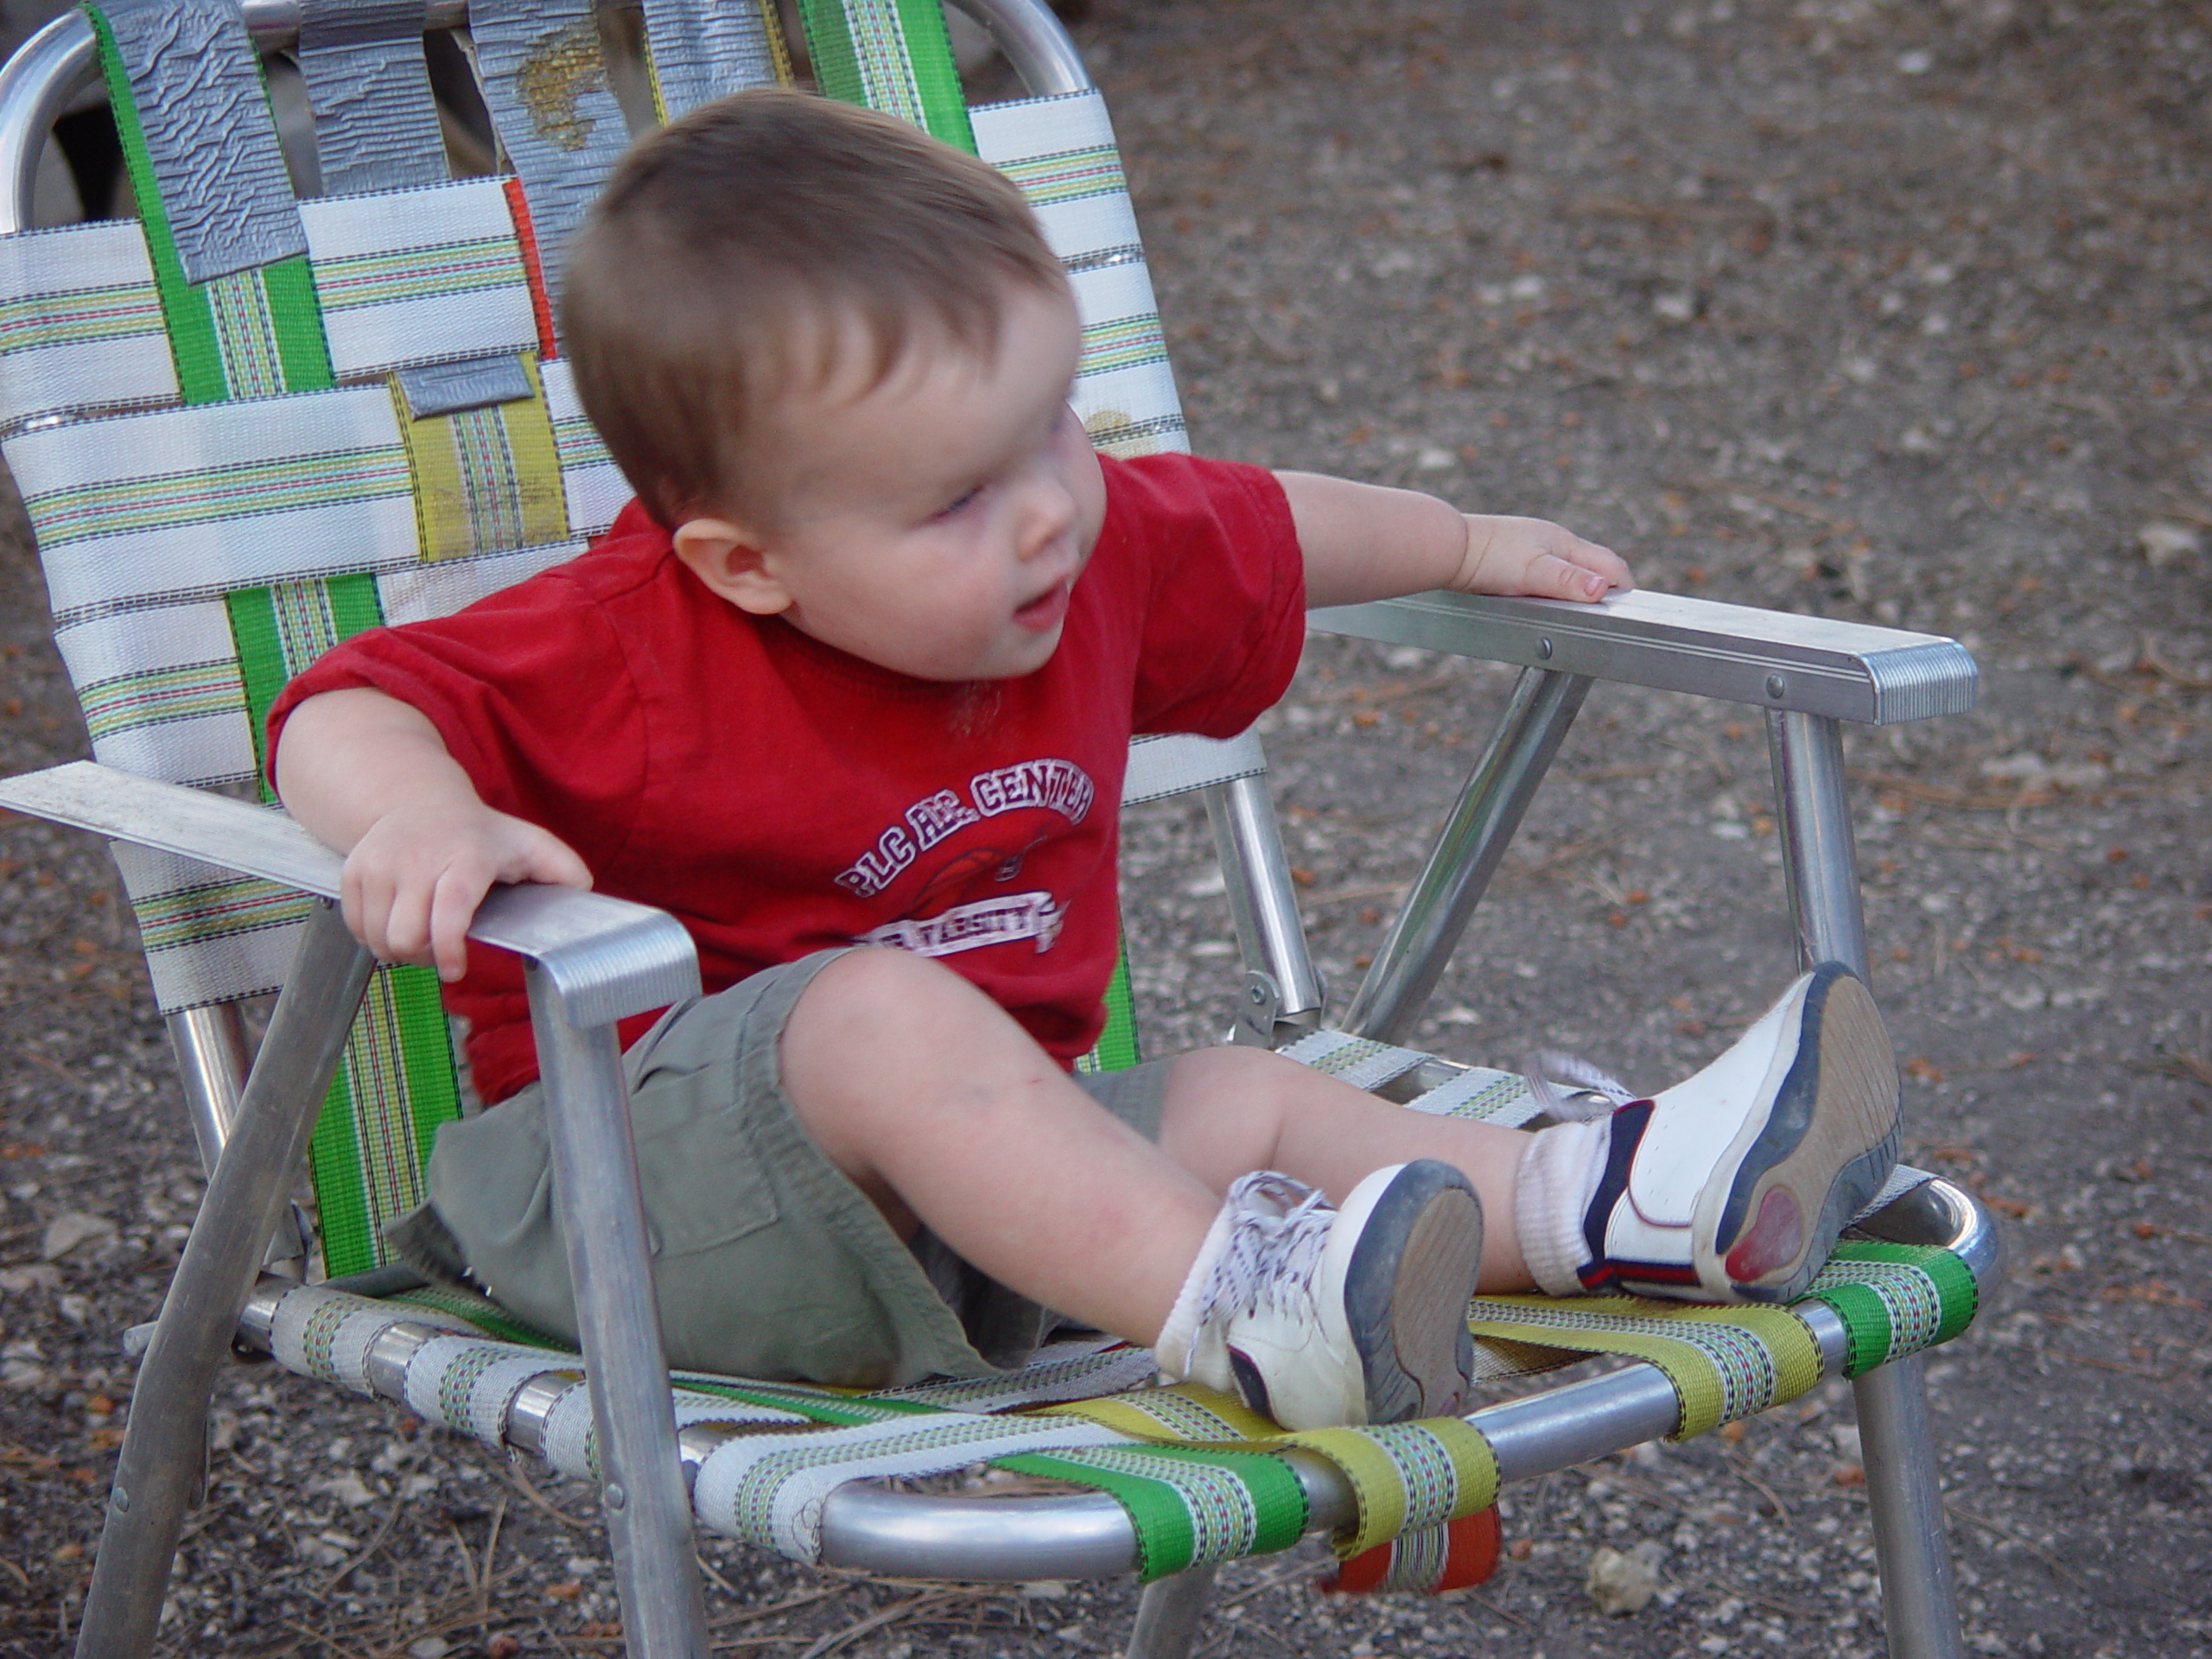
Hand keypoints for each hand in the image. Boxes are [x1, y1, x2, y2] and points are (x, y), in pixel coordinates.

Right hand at [340, 800, 591, 981]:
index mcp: (466, 855)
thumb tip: (583, 901)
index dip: (447, 945)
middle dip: (425, 958)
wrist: (419, 800)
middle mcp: (417, 857)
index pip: (450, 907)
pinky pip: (356, 927)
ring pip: (378, 938)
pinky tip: (398, 926)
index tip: (454, 971)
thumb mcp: (531, 845)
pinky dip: (375, 939)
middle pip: (406, 934)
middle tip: (442, 955)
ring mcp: (379, 862)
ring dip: (401, 952)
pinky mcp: (352, 870)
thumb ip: (565, 872)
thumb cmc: (483, 835)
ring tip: (423, 939)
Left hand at [1454, 515, 1632, 601]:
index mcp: (1564, 541)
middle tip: (1607, 619)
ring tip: (1580, 616)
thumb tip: (1604, 589)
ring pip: (1569, 573)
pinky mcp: (1514, 561)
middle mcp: (1552, 542)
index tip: (1625, 613)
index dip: (1622, 588)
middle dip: (1603, 590)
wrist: (1446, 550)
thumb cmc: (1488, 557)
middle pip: (1593, 567)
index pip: (1610, 565)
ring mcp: (1533, 550)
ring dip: (1578, 591)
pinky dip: (1554, 591)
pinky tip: (1545, 605)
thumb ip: (1569, 581)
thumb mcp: (1534, 572)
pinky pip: (1546, 577)